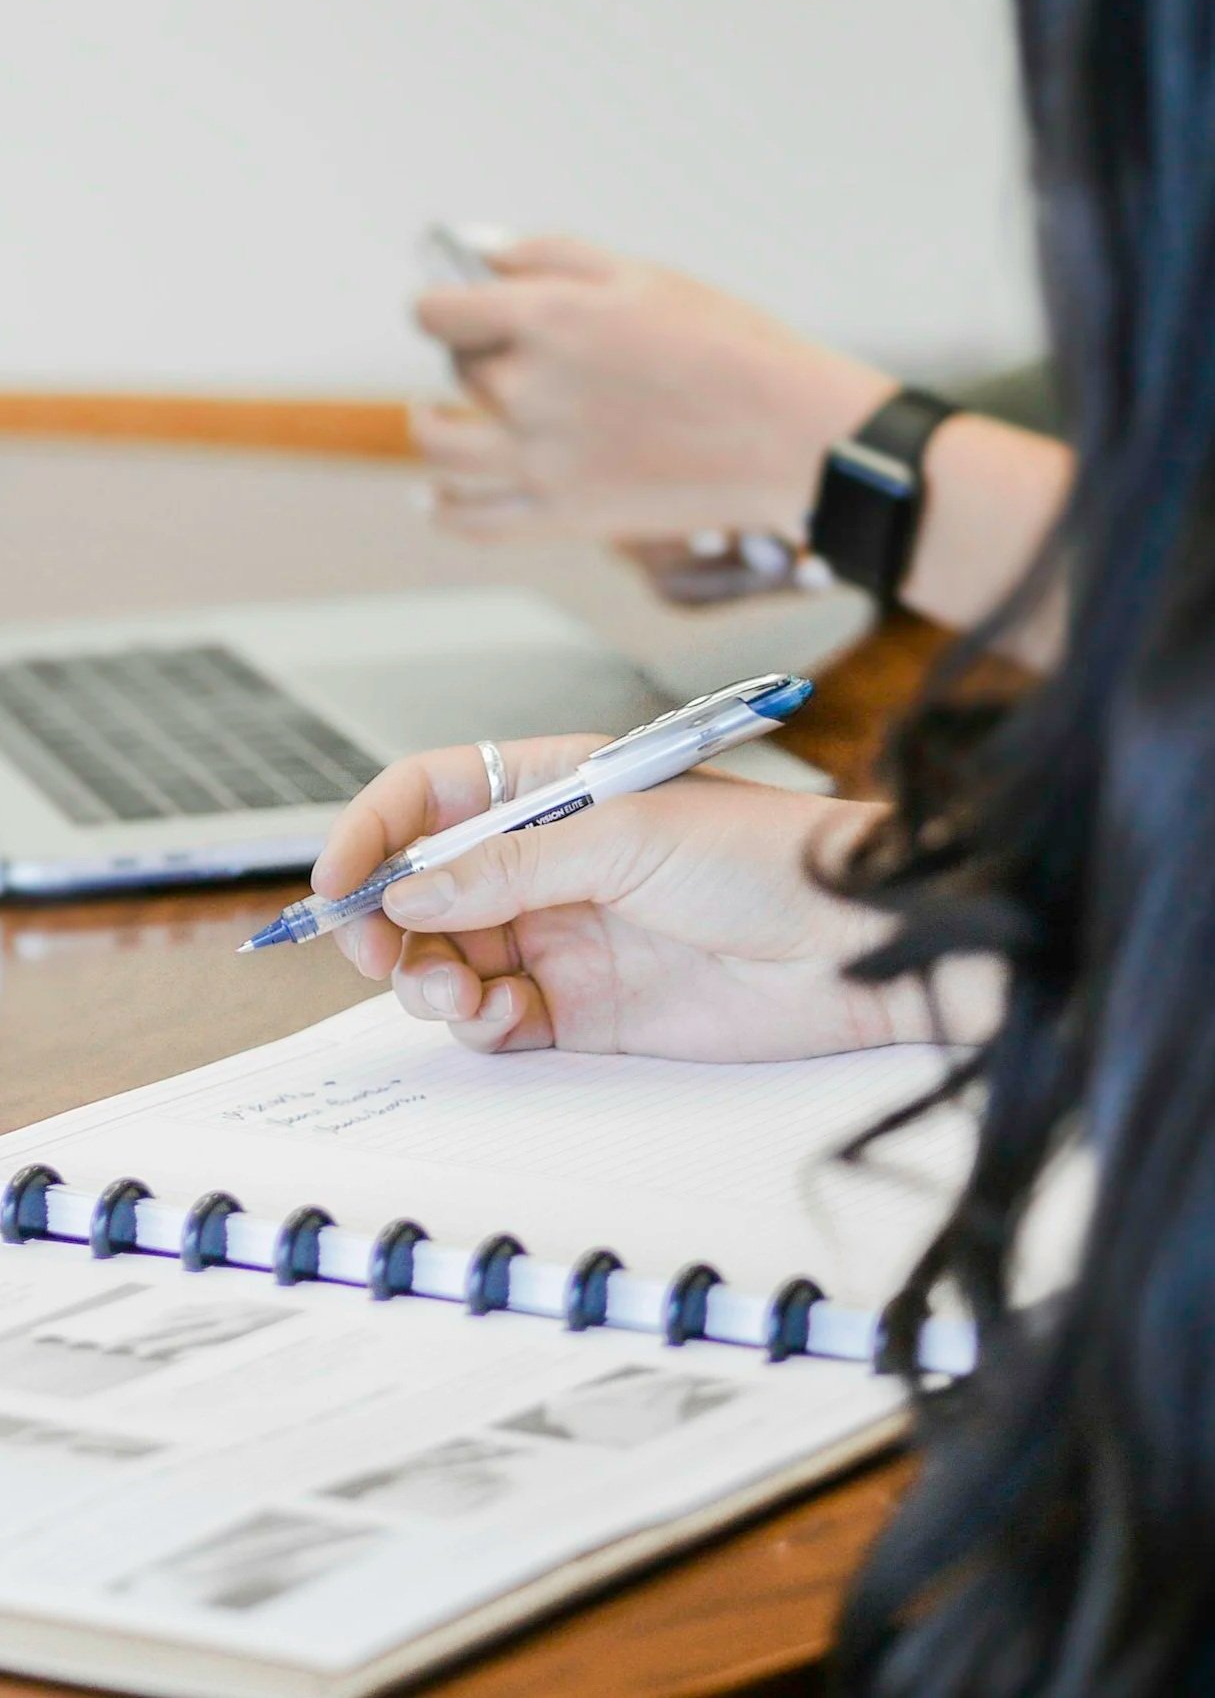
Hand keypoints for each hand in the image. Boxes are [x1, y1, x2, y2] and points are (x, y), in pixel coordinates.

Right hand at [311, 735, 937, 1061]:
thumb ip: (509, 868)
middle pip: (424, 889)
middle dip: (387, 921)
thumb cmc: (767, 857)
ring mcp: (562, 936)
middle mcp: (548, 863)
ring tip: (450, 989)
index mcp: (553, 790)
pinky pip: (496, 1018)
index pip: (431, 798)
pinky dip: (475, 1021)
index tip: (335, 882)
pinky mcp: (584, 1009)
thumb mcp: (626, 837)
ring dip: (426, 977)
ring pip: (448, 959)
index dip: (373, 833)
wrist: (855, 947)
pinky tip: (494, 1015)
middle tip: (379, 953)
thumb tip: (408, 893)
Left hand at [412, 237, 892, 541]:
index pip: (438, 311)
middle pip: (460, 368)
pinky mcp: (564, 515)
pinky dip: (444, 510)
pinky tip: (434, 498)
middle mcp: (531, 388)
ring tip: (436, 418)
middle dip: (475, 353)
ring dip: (432, 426)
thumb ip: (549, 256)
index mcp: (547, 317)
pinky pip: (472, 521)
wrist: (791, 436)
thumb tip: (481, 255)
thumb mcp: (643, 274)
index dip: (441, 303)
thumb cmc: (729, 346)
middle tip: (512, 355)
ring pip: (441, 444)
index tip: (452, 306)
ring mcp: (542, 459)